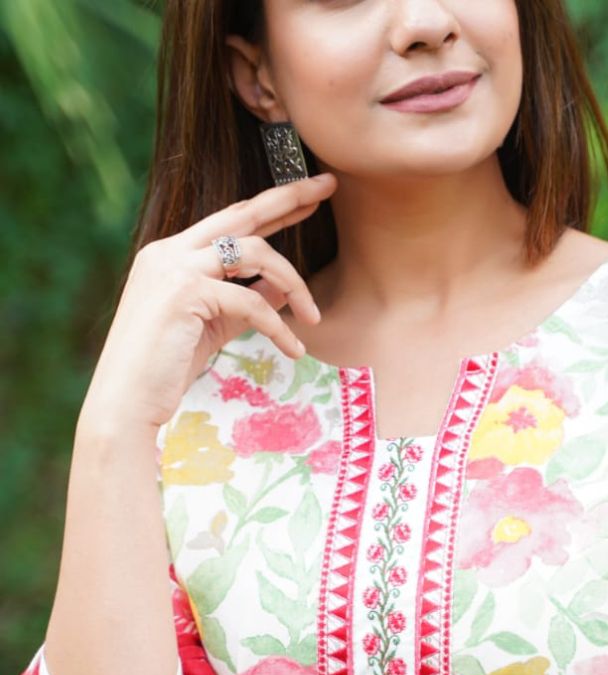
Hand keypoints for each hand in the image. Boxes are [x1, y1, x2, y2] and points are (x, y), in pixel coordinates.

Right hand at [81, 170, 336, 432]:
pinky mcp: (185, 294)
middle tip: (329, 185)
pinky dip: (279, 327)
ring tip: (313, 317)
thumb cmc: (164, 371)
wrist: (125, 402)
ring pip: (254, 253)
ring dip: (293, 283)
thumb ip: (244, 303)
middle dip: (289, 197)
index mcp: (170, 255)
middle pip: (242, 213)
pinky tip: (294, 349)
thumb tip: (283, 288)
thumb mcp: (212, 328)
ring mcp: (174, 268)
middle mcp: (169, 252)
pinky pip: (252, 302)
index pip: (230, 221)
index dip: (272, 207)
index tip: (308, 197)